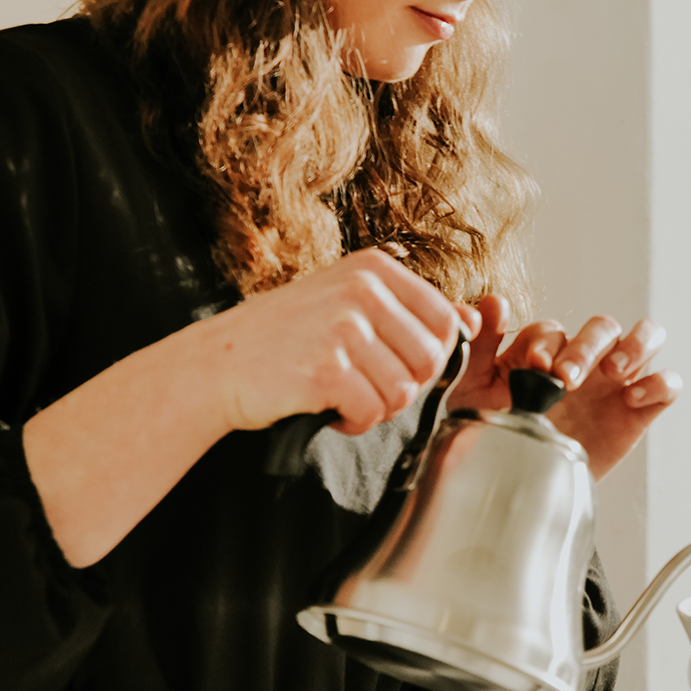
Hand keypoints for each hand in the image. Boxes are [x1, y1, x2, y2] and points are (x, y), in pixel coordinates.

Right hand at [196, 248, 480, 435]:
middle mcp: (362, 290)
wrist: (217, 363)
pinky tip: (326, 407)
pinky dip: (352, 422)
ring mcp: (343, 327)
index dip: (426, 357)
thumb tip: (473, 321)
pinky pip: (372, 412)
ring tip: (340, 393)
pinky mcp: (326, 368)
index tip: (389, 362)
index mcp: (375, 269)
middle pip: (430, 361)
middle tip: (361, 383)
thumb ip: (412, 312)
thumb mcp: (351, 305)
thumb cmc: (288, 337)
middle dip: (401, 385)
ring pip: (404, 391)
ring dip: (375, 406)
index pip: (445, 322)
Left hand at [449, 294, 679, 479]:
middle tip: (566, 378)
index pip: (554, 331)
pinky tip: (631, 400)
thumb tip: (492, 303)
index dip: (547, 343)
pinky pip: (667, 384)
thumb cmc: (498, 432)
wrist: (522, 489)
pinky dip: (658, 384)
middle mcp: (586, 359)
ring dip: (636, 345)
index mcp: (547, 351)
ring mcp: (616, 383)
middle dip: (586, 347)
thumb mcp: (476, 389)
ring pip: (648, 336)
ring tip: (614, 372)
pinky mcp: (638, 412)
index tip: (534, 366)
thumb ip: (480, 346)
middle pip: (602, 327)